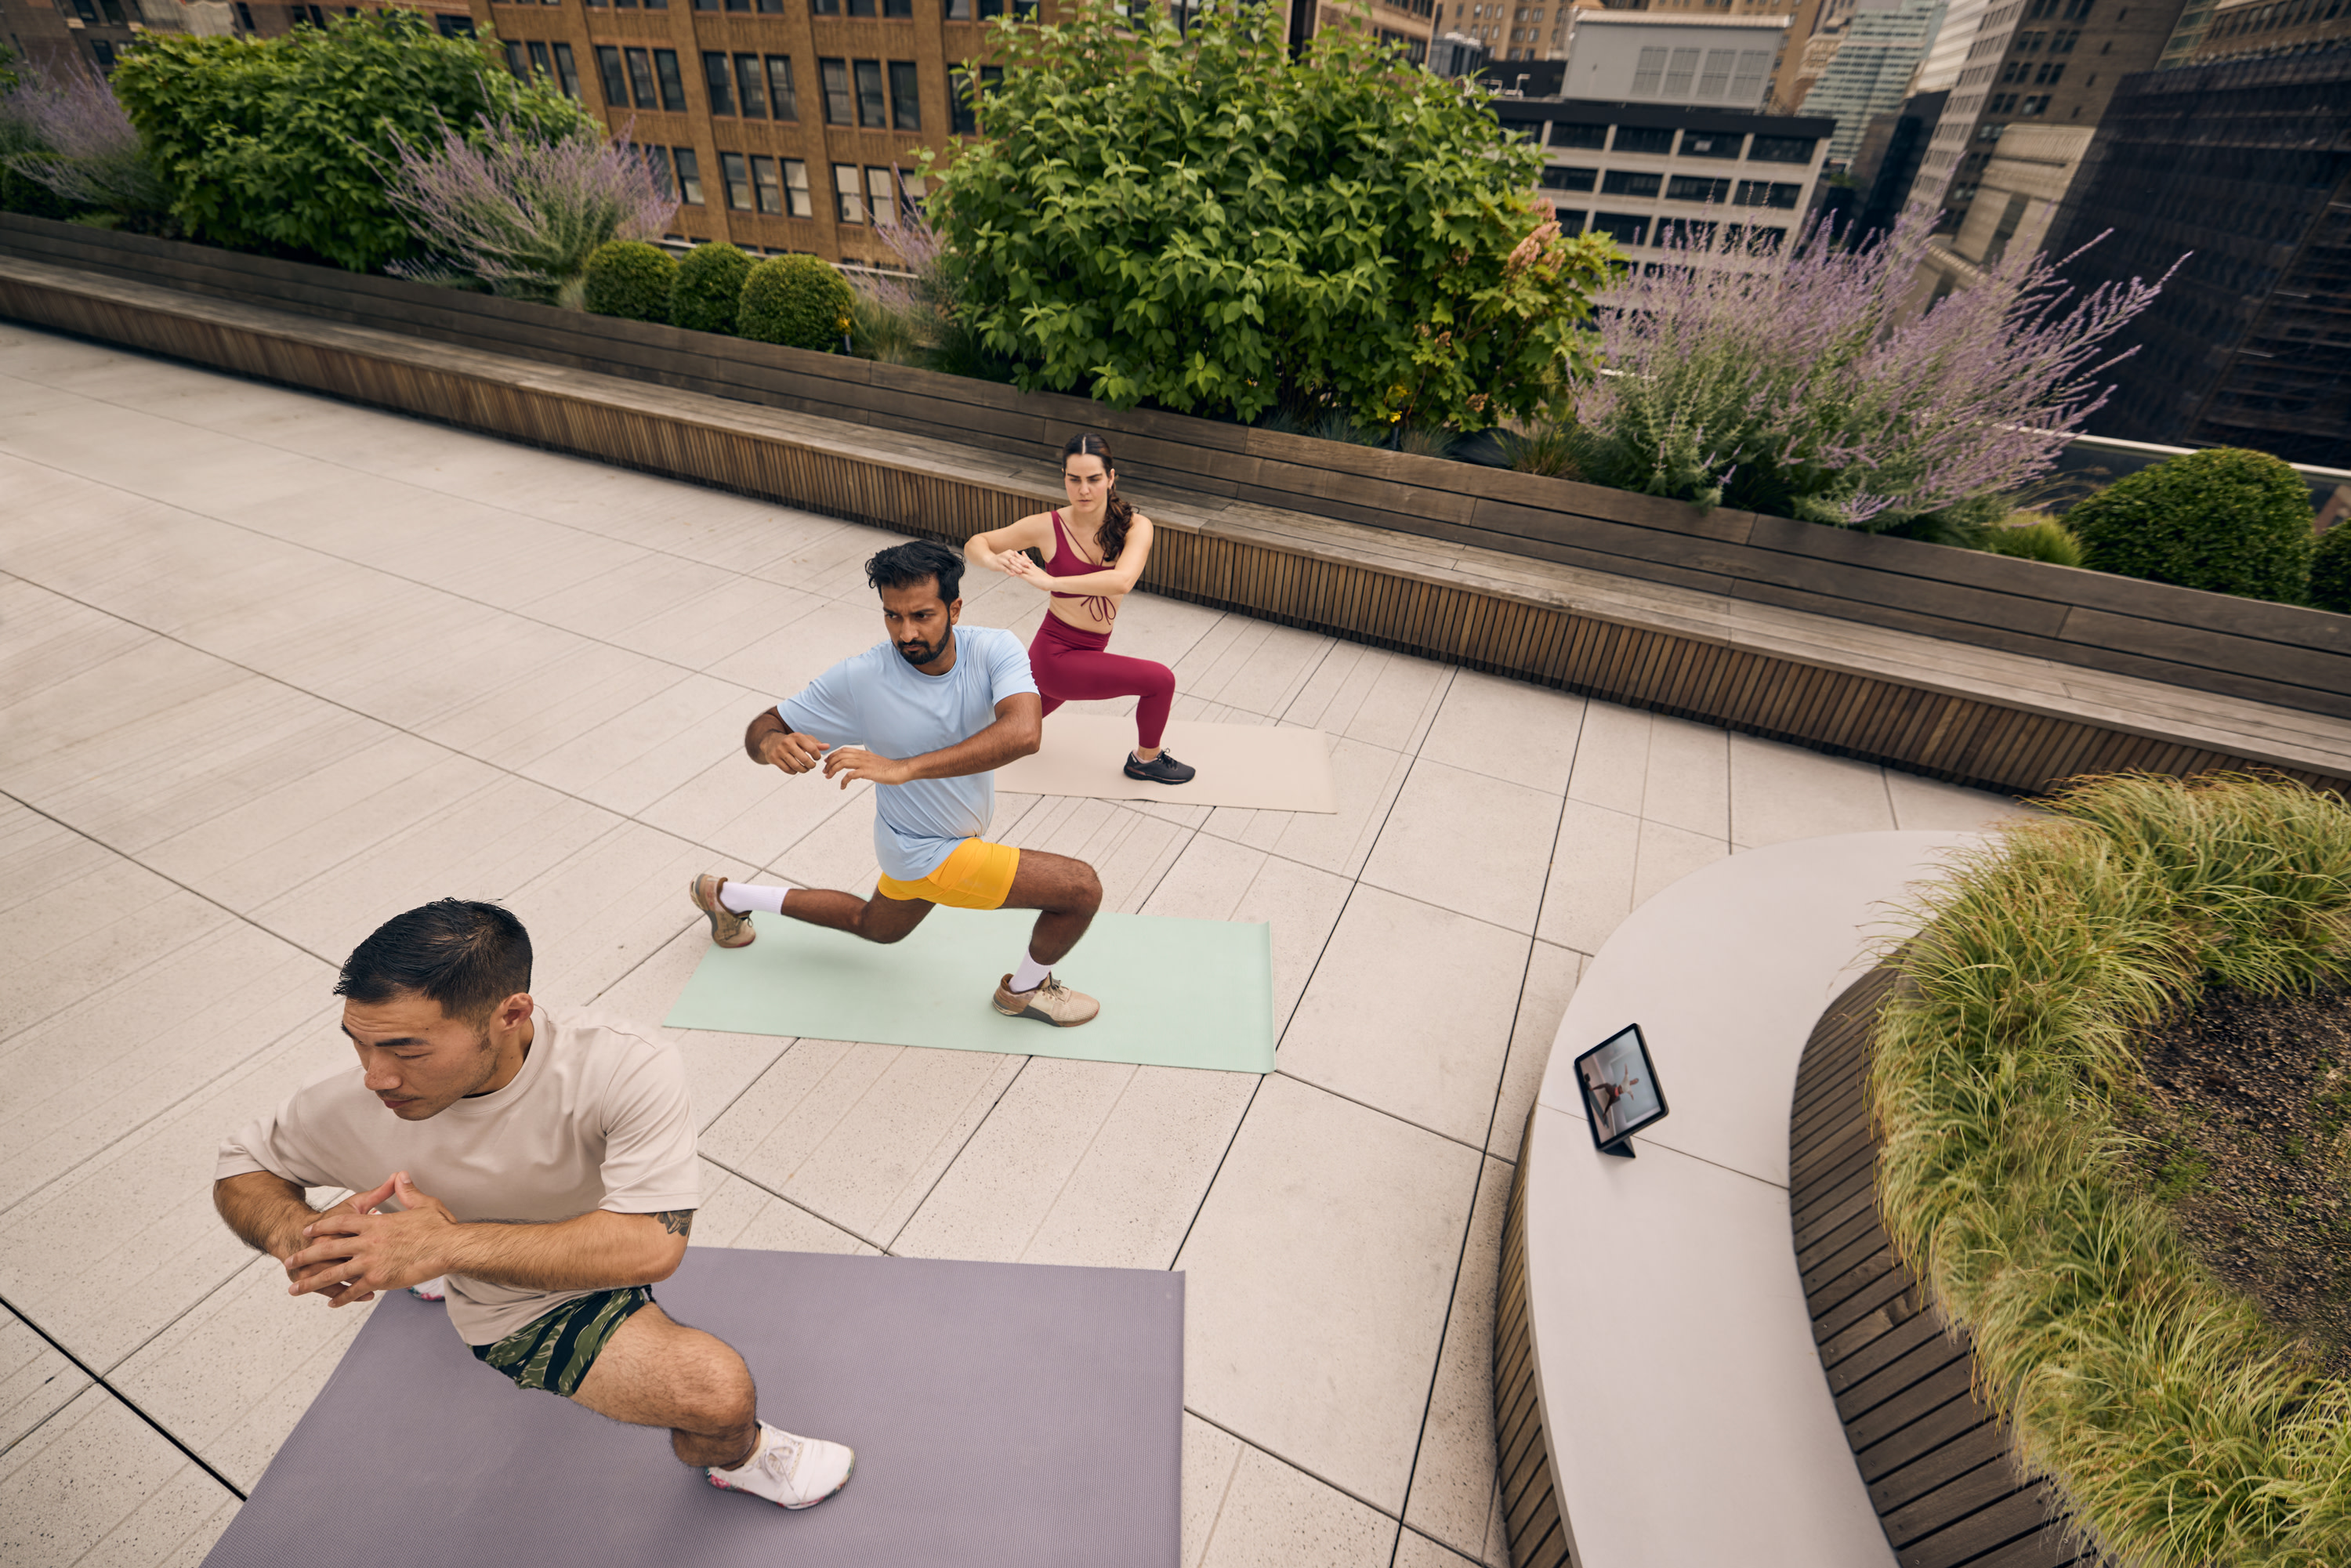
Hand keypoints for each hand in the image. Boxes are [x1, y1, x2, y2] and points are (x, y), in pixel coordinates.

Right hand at [270, 1174, 398, 1301]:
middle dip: (361, 1267)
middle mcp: (325, 1244)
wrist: (293, 1231)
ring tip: (371, 1293)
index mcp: (338, 1225)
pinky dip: (345, 1293)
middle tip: (385, 1274)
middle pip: (344, 1257)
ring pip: (335, 1276)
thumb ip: (378, 1194)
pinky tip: (365, 1296)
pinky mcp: (309, 1275)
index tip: (395, 1245)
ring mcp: (316, 1262)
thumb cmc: (332, 1218)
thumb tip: (399, 1176)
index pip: (356, 1233)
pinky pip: (329, 1287)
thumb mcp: (354, 1204)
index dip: (375, 1241)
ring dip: (354, 1284)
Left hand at [285, 1172, 456, 1307]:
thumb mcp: (423, 1204)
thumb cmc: (439, 1227)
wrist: (449, 1248)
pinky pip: (354, 1290)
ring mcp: (371, 1263)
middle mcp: (367, 1243)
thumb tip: (400, 1175)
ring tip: (296, 1289)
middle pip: (328, 1249)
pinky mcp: (379, 1280)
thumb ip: (407, 1191)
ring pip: (334, 1274)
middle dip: (306, 1256)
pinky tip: (331, 1303)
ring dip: (312, 1282)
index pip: (340, 1223)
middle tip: (290, 1262)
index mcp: (375, 1224)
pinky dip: (341, 1298)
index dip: (322, 1226)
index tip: (308, 1231)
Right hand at [758, 729, 828, 774]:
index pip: (812, 748)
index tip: (817, 758)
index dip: (817, 756)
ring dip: (804, 770)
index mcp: (797, 736)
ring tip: (806, 769)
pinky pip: (788, 770)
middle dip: (811, 765)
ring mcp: (779, 751)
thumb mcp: (803, 739)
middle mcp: (787, 742)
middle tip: (812, 766)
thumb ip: (816, 743)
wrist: (771, 742)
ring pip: (796, 766)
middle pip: (805, 759)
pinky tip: (796, 769)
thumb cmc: (791, 741)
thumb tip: (828, 747)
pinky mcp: (774, 758)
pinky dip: (794, 772)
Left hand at [821, 746, 909, 788]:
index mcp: (863, 753)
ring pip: (842, 763)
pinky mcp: (867, 772)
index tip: (827, 762)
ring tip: (829, 777)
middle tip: (825, 772)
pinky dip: (843, 781)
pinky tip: (842, 786)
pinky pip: (850, 775)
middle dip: (829, 763)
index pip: (843, 750)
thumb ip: (864, 762)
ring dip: (832, 770)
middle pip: (840, 755)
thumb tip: (857, 766)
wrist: (900, 770)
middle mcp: (862, 756)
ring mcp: (864, 764)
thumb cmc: (889, 768)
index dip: (833, 755)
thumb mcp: (874, 762)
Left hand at [998, 553, 1047, 588]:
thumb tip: (1038, 572)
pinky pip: (1022, 575)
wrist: (1052, 583)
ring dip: (1015, 563)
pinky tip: (1012, 570)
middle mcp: (1033, 569)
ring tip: (1010, 559)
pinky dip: (1017, 572)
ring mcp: (1031, 573)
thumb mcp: (1042, 575)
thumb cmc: (1048, 581)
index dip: (1024, 556)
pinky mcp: (1030, 579)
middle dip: (1018, 557)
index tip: (1021, 552)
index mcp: (1036, 568)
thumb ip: (1039, 573)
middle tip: (1014, 552)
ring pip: (1021, 567)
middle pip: (1024, 561)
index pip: (1029, 561)